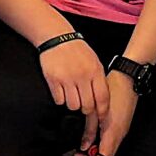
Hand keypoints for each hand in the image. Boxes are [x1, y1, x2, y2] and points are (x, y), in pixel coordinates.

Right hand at [38, 36, 109, 155]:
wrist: (57, 37)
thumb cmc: (77, 50)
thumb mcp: (94, 61)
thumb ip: (98, 79)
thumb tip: (101, 100)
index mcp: (95, 71)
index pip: (102, 97)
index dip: (102, 111)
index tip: (100, 118)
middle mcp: (82, 76)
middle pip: (87, 105)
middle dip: (86, 110)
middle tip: (84, 107)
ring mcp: (67, 78)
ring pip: (73, 105)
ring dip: (72, 104)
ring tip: (71, 95)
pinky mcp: (53, 80)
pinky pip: (59, 100)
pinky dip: (60, 99)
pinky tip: (61, 90)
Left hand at [77, 70, 141, 155]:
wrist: (129, 78)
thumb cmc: (116, 89)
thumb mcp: (97, 111)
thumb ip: (90, 129)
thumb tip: (84, 145)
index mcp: (114, 132)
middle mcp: (120, 134)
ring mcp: (122, 129)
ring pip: (108, 149)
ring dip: (95, 151)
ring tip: (83, 148)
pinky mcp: (121, 124)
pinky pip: (111, 140)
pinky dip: (100, 143)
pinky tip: (92, 137)